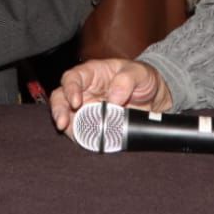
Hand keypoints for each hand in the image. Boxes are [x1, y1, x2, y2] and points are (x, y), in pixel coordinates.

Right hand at [50, 59, 168, 130]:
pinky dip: (79, 137)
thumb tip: (114, 97)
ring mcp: (87, 108)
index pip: (73, 77)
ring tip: (71, 134)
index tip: (76, 102)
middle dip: (59, 110)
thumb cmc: (143, 79)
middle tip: (62, 122)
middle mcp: (85, 90)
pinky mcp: (92, 124)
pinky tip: (83, 141)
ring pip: (66, 115)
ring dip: (66, 125)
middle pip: (61, 97)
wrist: (155, 98)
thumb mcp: (140, 72)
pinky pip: (81, 131)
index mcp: (92, 73)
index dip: (70, 89)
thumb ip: (127, 80)